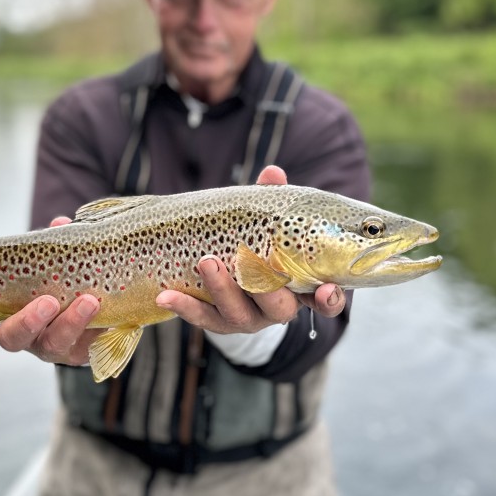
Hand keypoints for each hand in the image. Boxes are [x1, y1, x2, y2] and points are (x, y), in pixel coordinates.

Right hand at [0, 216, 101, 366]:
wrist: (98, 305)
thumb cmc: (59, 279)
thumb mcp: (50, 259)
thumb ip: (51, 245)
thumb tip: (61, 224)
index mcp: (4, 311)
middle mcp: (24, 333)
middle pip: (12, 338)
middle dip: (27, 321)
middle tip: (47, 302)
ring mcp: (52, 345)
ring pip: (54, 344)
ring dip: (71, 322)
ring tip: (90, 301)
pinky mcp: (82, 351)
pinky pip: (89, 346)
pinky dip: (99, 328)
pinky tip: (108, 310)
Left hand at [154, 165, 345, 331]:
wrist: (231, 276)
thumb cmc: (261, 243)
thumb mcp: (268, 222)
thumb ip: (273, 201)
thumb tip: (272, 173)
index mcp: (301, 288)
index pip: (325, 302)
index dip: (330, 300)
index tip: (327, 289)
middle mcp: (278, 308)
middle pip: (277, 307)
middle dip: (261, 285)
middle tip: (244, 259)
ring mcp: (248, 319)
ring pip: (238, 313)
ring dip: (222, 289)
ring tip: (206, 262)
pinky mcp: (218, 322)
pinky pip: (202, 318)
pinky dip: (185, 307)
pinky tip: (165, 294)